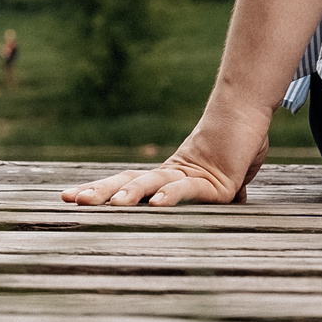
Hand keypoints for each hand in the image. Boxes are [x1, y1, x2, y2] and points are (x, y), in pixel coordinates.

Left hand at [63, 111, 266, 207]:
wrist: (251, 116)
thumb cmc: (241, 141)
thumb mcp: (228, 176)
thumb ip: (228, 188)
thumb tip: (236, 200)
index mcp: (170, 176)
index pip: (127, 182)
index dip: (101, 189)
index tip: (69, 196)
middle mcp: (172, 175)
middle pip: (128, 182)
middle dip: (100, 192)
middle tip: (71, 198)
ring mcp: (189, 177)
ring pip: (152, 184)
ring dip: (129, 193)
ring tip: (111, 204)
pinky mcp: (213, 183)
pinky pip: (187, 190)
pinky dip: (171, 196)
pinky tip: (156, 204)